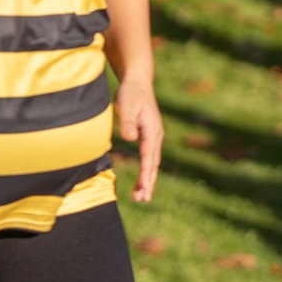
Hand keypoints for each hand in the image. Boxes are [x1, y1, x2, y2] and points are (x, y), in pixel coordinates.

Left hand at [116, 75, 162, 202]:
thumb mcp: (126, 105)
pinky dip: (146, 170)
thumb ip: (127, 122)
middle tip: (142, 200)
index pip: (148, 157)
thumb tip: (131, 139)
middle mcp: (156, 136)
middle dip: (148, 183)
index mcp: (152, 131)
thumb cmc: (130, 93)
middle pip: (153, 164)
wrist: (137, 82)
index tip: (143, 188)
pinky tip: (142, 181)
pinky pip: (149, 157)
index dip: (145, 174)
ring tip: (142, 197)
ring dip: (148, 180)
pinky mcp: (148, 136)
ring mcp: (153, 137)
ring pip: (152, 162)